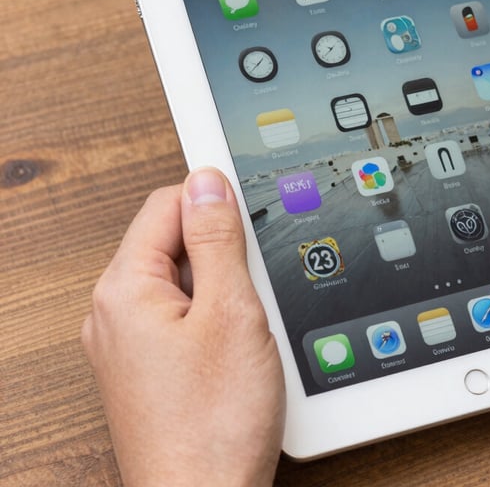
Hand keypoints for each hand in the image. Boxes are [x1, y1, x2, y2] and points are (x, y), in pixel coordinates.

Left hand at [82, 168, 284, 486]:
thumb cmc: (214, 424)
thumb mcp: (230, 312)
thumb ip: (217, 239)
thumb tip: (208, 182)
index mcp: (125, 289)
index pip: (167, 204)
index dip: (214, 199)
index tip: (249, 208)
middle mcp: (116, 314)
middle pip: (175, 243)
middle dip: (223, 252)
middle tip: (255, 285)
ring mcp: (130, 344)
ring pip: (185, 282)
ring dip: (224, 288)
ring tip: (249, 327)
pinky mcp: (149, 368)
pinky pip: (184, 318)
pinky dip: (215, 319)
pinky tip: (240, 348)